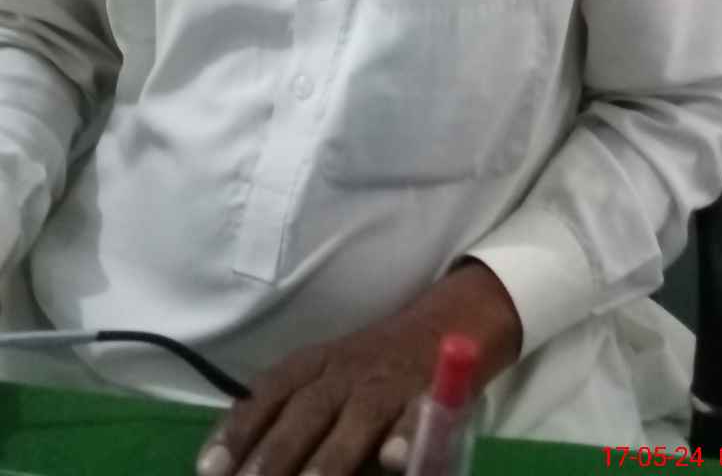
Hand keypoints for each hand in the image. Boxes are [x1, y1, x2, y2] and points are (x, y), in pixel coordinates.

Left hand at [195, 312, 440, 475]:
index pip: (268, 394)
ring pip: (355, 420)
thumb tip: (238, 465)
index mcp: (314, 365)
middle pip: (305, 411)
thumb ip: (291, 417)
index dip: (238, 430)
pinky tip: (394, 461)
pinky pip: (416, 419)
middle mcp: (345, 371)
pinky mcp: (429, 395)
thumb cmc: (373, 367)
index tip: (209, 469)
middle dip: (275, 454)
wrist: (445, 326)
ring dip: (330, 458)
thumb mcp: (328, 379)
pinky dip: (405, 439)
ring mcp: (387, 384)